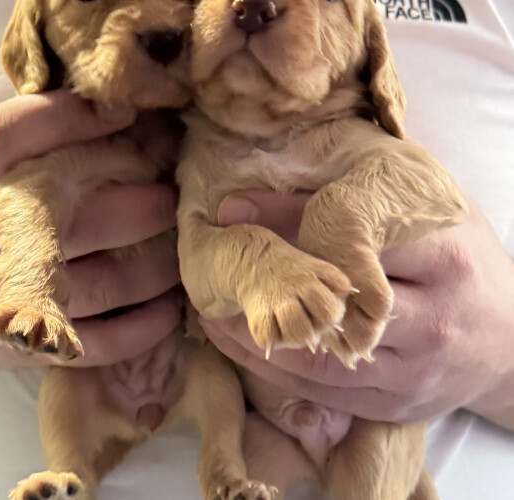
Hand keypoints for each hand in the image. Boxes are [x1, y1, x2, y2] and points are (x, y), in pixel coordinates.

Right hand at [0, 90, 181, 366]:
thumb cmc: (1, 221)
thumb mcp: (7, 174)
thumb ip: (48, 142)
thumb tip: (125, 112)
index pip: (9, 138)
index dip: (69, 119)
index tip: (126, 113)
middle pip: (87, 214)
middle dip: (150, 205)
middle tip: (176, 199)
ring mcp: (13, 297)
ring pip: (112, 281)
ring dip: (162, 266)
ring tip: (184, 252)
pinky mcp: (32, 348)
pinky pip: (106, 340)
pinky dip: (149, 323)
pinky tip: (170, 304)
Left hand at [202, 190, 513, 429]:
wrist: (511, 346)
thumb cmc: (469, 268)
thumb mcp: (438, 219)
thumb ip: (379, 200)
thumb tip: (304, 170)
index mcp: (443, 259)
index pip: (354, 237)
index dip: (288, 220)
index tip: (233, 210)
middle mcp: (430, 321)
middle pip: (332, 300)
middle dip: (267, 283)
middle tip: (212, 265)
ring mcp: (411, 371)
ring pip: (319, 355)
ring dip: (258, 335)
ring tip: (210, 314)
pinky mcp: (392, 404)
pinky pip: (323, 392)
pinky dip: (276, 370)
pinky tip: (244, 347)